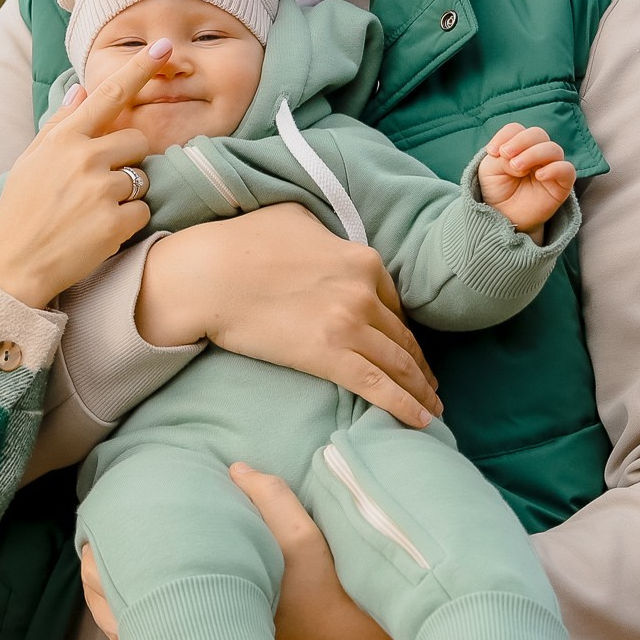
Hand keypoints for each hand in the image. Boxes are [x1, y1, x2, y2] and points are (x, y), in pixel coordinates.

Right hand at [0, 43, 172, 307]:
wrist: (13, 268)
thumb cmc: (20, 213)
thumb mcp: (30, 162)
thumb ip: (60, 124)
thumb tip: (82, 89)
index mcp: (63, 139)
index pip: (110, 95)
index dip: (140, 69)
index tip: (163, 48)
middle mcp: (84, 159)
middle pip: (137, 141)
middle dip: (128, 159)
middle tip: (98, 185)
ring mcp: (101, 192)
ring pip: (141, 179)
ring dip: (125, 195)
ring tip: (91, 213)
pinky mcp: (115, 224)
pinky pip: (142, 212)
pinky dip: (127, 223)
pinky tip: (98, 233)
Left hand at [77, 466, 413, 639]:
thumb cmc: (328, 594)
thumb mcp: (305, 539)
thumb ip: (271, 499)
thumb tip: (233, 469)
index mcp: (211, 603)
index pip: (139, 594)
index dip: (106, 572)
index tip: (90, 546)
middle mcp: (201, 634)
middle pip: (128, 619)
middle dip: (102, 590)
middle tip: (86, 558)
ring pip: (141, 634)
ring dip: (121, 608)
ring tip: (101, 577)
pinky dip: (145, 624)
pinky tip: (139, 601)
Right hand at [134, 202, 441, 426]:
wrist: (207, 274)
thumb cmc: (241, 243)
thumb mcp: (297, 219)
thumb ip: (328, 236)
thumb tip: (331, 244)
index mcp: (362, 260)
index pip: (394, 302)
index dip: (403, 329)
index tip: (408, 348)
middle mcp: (364, 292)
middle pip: (401, 336)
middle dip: (419, 364)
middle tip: (430, 385)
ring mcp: (349, 325)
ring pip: (398, 364)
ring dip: (419, 389)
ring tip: (431, 407)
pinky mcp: (329, 356)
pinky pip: (379, 387)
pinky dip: (405, 406)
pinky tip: (421, 420)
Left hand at [475, 122, 574, 234]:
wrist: (504, 218)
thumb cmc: (497, 191)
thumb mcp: (489, 170)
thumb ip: (501, 157)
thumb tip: (518, 157)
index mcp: (518, 146)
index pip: (517, 129)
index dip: (505, 136)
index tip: (492, 152)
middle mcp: (537, 153)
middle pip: (537, 134)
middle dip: (521, 142)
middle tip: (506, 157)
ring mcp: (551, 167)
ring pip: (553, 149)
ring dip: (533, 154)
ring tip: (517, 168)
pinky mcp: (562, 184)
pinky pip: (567, 169)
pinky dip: (554, 169)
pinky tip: (539, 176)